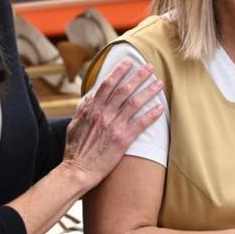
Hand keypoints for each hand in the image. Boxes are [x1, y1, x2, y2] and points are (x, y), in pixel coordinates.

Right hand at [61, 60, 163, 191]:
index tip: (128, 62)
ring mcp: (114, 126)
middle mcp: (103, 114)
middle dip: (138, 76)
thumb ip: (83, 110)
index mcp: (91, 109)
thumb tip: (89, 98)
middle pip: (124, 89)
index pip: (107, 84)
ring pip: (134, 103)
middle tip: (149, 67)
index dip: (119, 71)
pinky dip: (151, 115)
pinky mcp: (122, 140)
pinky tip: (160, 108)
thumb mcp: (74, 125)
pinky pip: (140, 124)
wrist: (76, 171)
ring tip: (159, 83)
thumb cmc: (75, 150)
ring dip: (148, 91)